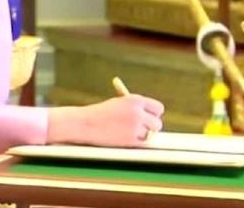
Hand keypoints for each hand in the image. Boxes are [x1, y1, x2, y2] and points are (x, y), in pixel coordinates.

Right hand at [47, 94, 163, 146]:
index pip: (158, 108)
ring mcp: (135, 127)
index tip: (149, 117)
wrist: (85, 123)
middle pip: (157, 123)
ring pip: (150, 134)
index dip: (153, 114)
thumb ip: (134, 108)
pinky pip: (143, 143)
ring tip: (127, 132)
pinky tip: (124, 137)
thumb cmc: (99, 112)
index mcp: (135, 100)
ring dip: (143, 135)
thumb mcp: (118, 103)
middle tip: (142, 128)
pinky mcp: (131, 139)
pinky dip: (137, 142)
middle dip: (151, 126)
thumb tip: (150, 116)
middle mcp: (138, 113)